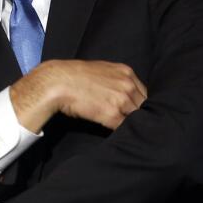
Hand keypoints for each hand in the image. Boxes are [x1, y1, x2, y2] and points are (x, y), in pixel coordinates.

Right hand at [10, 59, 146, 131]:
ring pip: (137, 117)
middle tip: (135, 123)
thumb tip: (120, 93)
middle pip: (144, 105)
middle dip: (139, 114)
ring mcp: (121, 100)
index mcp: (126, 72)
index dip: (139, 104)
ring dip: (132, 124)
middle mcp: (127, 84)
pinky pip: (124, 127)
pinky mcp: (112, 115)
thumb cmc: (73, 76)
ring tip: (129, 131)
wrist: (57, 82)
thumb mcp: (100, 70)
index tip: (135, 111)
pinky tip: (118, 133)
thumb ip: (115, 80)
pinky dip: (123, 131)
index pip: (144, 92)